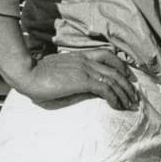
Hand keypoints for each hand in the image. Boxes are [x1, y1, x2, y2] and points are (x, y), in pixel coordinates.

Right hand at [19, 49, 138, 110]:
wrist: (26, 73)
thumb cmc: (37, 74)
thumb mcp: (59, 71)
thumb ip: (73, 73)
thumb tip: (82, 83)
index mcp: (80, 56)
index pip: (108, 55)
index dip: (121, 66)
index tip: (127, 78)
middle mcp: (86, 60)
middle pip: (116, 69)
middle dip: (128, 84)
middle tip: (134, 96)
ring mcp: (85, 69)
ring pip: (114, 79)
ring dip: (125, 93)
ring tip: (130, 104)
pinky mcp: (82, 80)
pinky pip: (106, 88)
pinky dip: (115, 97)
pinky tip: (117, 106)